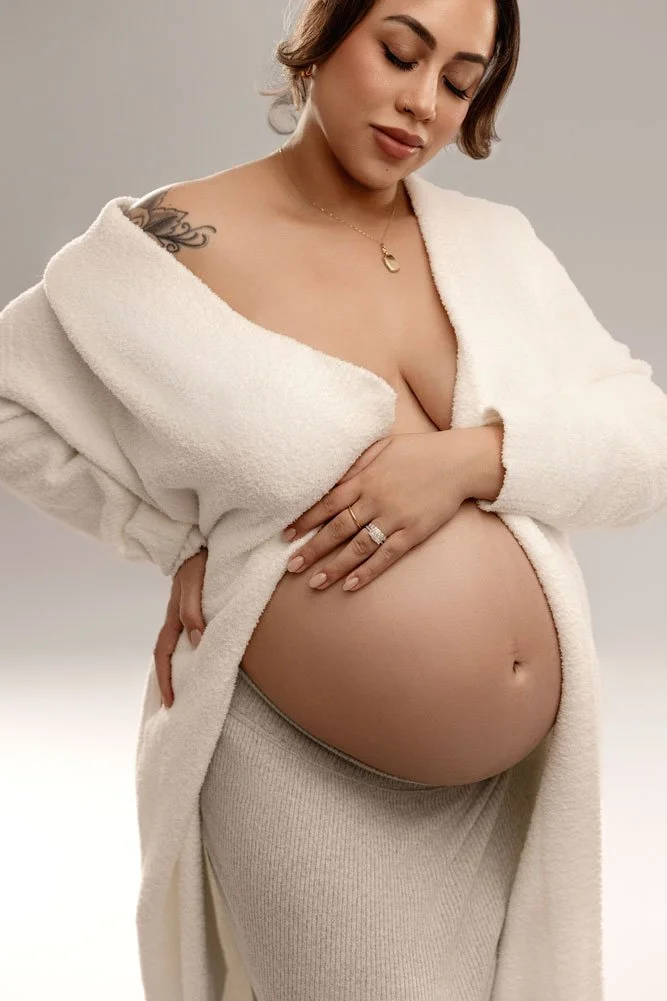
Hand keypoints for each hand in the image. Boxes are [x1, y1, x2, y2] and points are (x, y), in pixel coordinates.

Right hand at [154, 547, 207, 707]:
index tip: (172, 702)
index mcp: (173, 618)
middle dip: (168, 681)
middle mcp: (175, 620)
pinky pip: (187, 637)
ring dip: (178, 669)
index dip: (167, 680)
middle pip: (166, 657)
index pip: (164, 655)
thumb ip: (193, 610)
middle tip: (174, 706)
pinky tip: (200, 659)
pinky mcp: (193, 609)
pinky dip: (190, 653)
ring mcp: (182, 615)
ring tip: (186, 690)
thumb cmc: (198, 561)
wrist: (197, 541)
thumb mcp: (195, 585)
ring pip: (176, 648)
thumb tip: (198, 641)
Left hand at [281, 430, 471, 592]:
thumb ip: (354, 464)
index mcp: (364, 478)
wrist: (458, 461)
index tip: (285, 535)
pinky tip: (350, 584)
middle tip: (291, 566)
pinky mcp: (413, 533)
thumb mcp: (381, 447)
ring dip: (334, 566)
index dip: (304, 520)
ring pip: (358, 547)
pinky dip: (367, 571)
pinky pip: (386, 556)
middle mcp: (375, 500)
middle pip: (336, 529)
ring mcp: (395, 518)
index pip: (326, 503)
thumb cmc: (418, 452)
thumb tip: (328, 477)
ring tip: (314, 582)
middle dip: (311, 549)